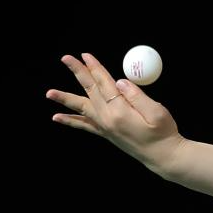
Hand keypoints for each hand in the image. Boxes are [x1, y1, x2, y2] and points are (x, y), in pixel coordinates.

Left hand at [46, 52, 184, 175]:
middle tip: (66, 58)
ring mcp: (105, 127)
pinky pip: (84, 125)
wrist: (163, 156)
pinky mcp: (106, 133)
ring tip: (49, 93)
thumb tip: (120, 81)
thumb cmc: (163, 133)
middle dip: (78, 73)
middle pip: (90, 90)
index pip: (104, 83)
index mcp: (120, 111)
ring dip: (65, 98)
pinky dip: (70, 120)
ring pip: (82, 107)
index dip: (95, 67)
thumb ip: (137, 96)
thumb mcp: (157, 112)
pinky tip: (57, 117)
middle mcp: (107, 118)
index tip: (86, 55)